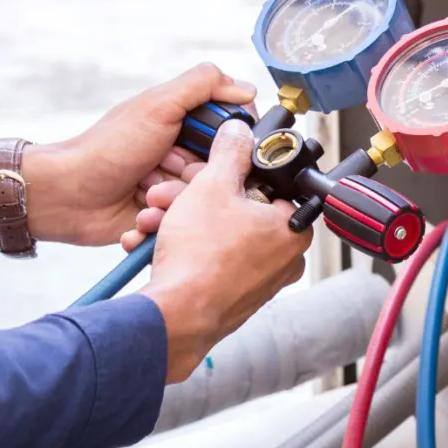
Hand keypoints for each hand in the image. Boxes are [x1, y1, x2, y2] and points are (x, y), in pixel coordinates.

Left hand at [26, 63, 256, 245]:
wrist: (66, 195)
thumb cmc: (106, 148)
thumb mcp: (157, 106)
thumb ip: (203, 86)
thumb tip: (247, 88)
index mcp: (183, 125)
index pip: (229, 136)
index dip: (226, 145)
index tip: (208, 149)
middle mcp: (181, 156)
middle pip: (219, 172)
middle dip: (195, 177)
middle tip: (165, 170)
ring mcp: (171, 188)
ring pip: (203, 202)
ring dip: (176, 201)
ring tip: (148, 196)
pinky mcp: (163, 218)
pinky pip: (182, 226)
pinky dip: (163, 221)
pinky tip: (142, 213)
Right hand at [137, 119, 312, 382]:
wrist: (174, 316)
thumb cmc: (200, 258)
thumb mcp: (212, 186)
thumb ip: (230, 153)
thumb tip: (240, 131)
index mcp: (293, 229)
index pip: (270, 186)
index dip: (233, 173)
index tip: (208, 172)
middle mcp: (283, 259)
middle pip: (238, 210)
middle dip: (194, 198)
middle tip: (170, 194)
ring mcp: (259, 282)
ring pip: (218, 235)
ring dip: (181, 221)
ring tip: (153, 219)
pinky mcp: (233, 298)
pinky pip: (208, 261)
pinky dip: (183, 248)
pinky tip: (154, 242)